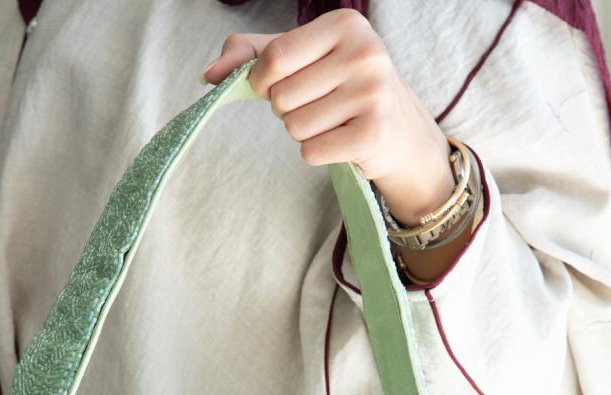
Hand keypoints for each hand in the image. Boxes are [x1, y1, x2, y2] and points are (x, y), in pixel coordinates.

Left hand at [201, 8, 454, 226]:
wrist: (401, 131)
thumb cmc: (343, 87)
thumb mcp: (303, 59)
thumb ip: (253, 55)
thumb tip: (209, 74)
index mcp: (345, 24)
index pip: (273, 59)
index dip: (261, 82)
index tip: (276, 87)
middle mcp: (364, 53)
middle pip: (281, 98)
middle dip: (288, 110)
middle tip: (319, 106)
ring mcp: (373, 94)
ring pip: (295, 128)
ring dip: (304, 133)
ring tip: (332, 123)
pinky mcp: (374, 134)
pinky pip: (312, 152)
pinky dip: (318, 153)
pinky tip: (341, 141)